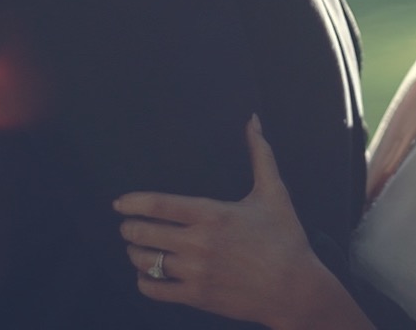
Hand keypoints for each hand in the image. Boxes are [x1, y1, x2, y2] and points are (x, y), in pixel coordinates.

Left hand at [114, 116, 326, 327]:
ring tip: (137, 248)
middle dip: (129, 228)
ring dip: (134, 253)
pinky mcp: (197, 296)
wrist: (295, 289)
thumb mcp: (274, 192)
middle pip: (143, 234)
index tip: (120, 203)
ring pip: (145, 262)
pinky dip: (144, 281)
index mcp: (212, 214)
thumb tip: (253, 120)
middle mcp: (199, 243)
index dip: (132, 202)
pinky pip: (154, 289)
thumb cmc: (285, 239)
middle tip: (128, 225)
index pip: (158, 205)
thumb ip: (260, 153)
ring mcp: (196, 272)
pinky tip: (148, 273)